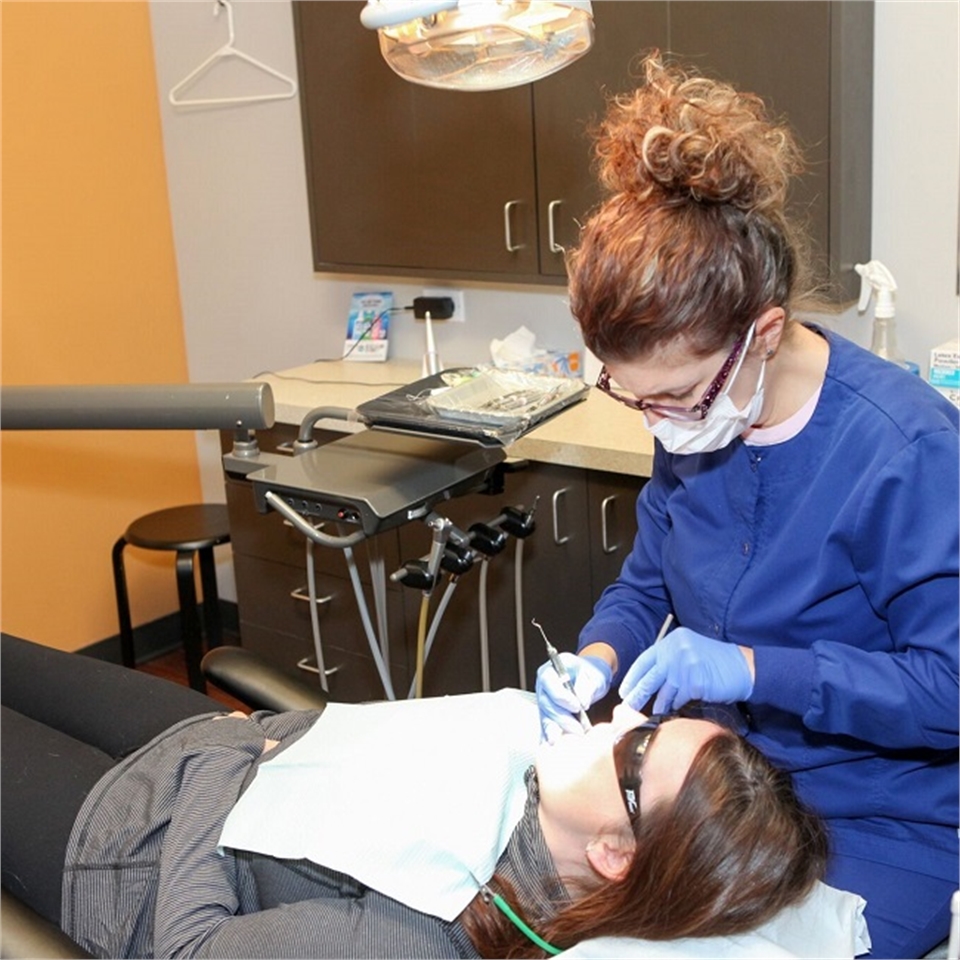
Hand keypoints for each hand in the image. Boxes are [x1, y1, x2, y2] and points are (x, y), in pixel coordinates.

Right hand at [536, 653, 611, 741]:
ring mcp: (544, 699)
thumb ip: (586, 687)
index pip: (548, 681)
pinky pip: (546, 724)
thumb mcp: (592, 675)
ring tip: (571, 737)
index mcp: (552, 669)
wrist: (589, 679)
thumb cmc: (589, 673)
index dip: (561, 696)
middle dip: (561, 717)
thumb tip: (582, 701)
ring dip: (558, 729)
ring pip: (545, 716)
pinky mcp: (547, 712)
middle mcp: (544, 685)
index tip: (576, 706)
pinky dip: (551, 735)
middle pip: (546, 702)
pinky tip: (554, 744)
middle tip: (578, 728)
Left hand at [618, 627, 753, 713]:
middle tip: (628, 705)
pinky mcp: (695, 683)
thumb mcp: (688, 650)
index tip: (625, 689)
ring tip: (652, 711)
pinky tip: (674, 708)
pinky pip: (679, 699)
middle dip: (637, 694)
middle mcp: (676, 651)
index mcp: (672, 641)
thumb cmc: (716, 661)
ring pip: (663, 691)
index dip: (633, 677)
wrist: (743, 667)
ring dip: (657, 703)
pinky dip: (676, 705)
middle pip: (649, 677)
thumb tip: (648, 678)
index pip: (644, 660)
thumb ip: (669, 660)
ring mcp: (685, 667)